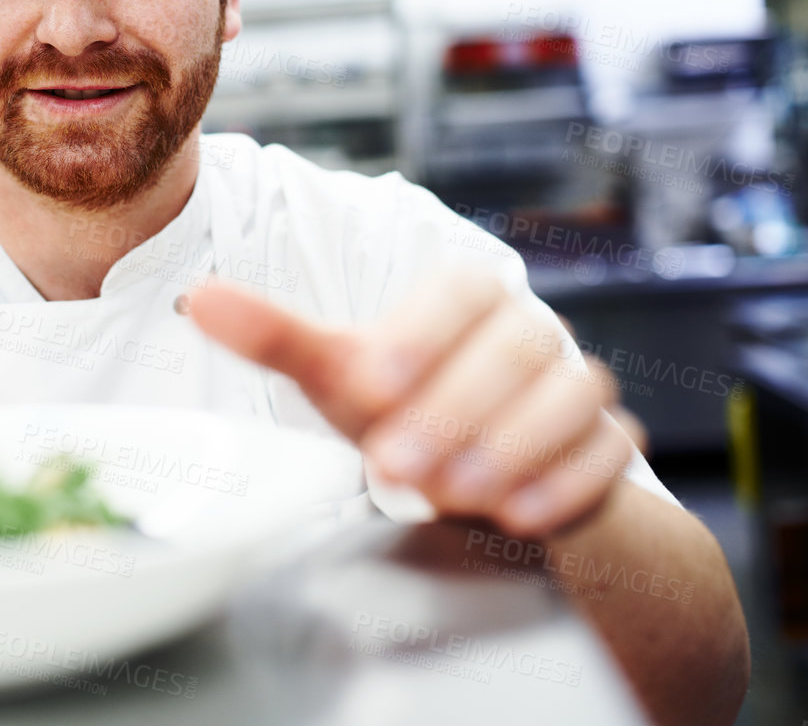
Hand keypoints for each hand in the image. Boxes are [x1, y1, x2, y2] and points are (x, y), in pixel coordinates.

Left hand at [189, 269, 629, 539]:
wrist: (482, 477)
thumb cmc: (405, 412)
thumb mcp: (338, 379)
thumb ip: (274, 336)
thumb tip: (198, 298)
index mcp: (469, 298)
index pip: (461, 290)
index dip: (421, 332)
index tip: (371, 383)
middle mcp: (530, 331)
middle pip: (514, 347)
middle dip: (454, 408)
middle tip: (397, 465)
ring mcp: (577, 384)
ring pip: (571, 394)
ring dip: (513, 445)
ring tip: (458, 492)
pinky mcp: (609, 442)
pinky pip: (609, 451)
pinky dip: (568, 483)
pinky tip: (521, 516)